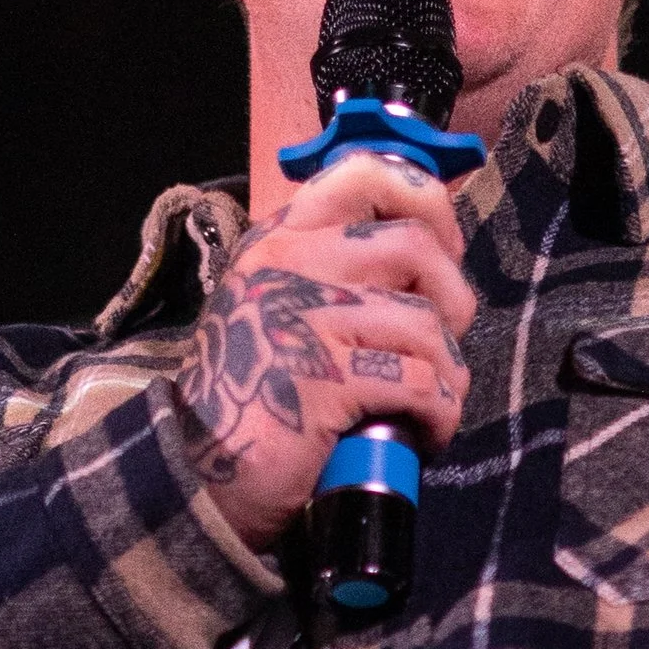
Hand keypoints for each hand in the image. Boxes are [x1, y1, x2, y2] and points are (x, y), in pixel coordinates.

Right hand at [175, 151, 474, 555]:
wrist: (197, 475)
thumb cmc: (253, 394)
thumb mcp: (279, 307)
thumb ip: (335, 271)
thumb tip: (429, 254)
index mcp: (281, 240)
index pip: (365, 174)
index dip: (425, 202)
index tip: (441, 251)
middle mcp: (288, 264)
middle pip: (414, 244)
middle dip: (451, 300)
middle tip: (436, 346)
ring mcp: (302, 319)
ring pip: (425, 323)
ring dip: (447, 371)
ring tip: (429, 402)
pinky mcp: (323, 379)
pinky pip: (420, 382)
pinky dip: (438, 413)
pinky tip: (422, 434)